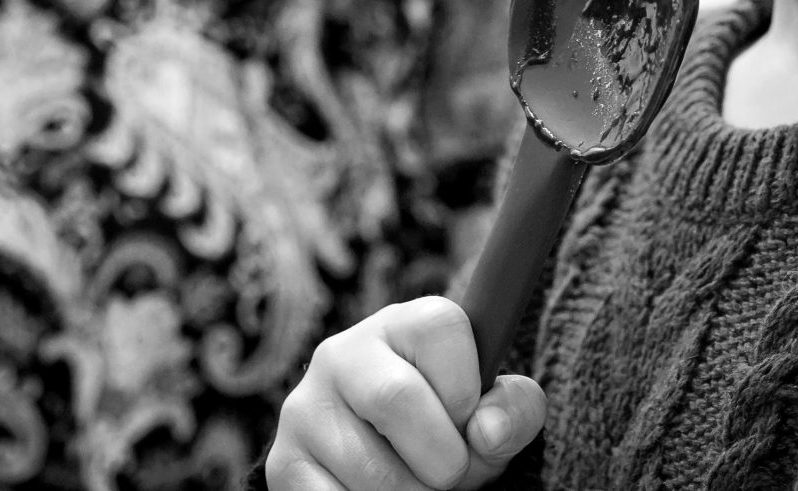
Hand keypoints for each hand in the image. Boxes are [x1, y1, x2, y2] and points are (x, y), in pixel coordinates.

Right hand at [267, 296, 545, 488]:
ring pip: (369, 468)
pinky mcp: (283, 463)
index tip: (468, 417)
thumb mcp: (489, 410)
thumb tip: (487, 432)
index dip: (468, 388)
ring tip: (417, 487)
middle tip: (449, 473)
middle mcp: (342, 353)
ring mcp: (305, 407)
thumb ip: (514, 409)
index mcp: (400, 323)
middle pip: (397, 398)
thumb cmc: (447, 426)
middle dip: (443, 458)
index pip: (442, 327)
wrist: (385, 460)